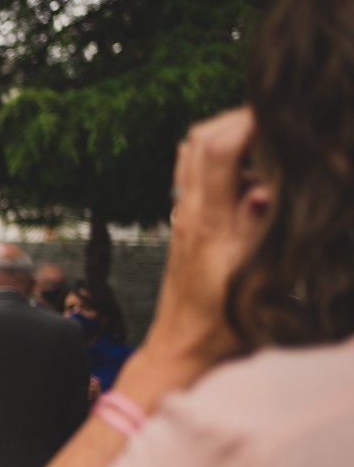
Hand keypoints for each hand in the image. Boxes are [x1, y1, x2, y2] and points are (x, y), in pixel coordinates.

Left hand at [136, 107, 270, 384]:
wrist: (183, 350)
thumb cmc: (223, 327)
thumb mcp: (252, 283)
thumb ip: (260, 231)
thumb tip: (267, 189)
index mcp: (208, 222)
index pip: (217, 148)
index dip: (249, 121)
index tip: (283, 116)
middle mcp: (189, 212)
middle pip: (198, 138)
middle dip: (239, 119)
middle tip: (278, 123)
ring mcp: (183, 216)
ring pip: (192, 153)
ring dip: (228, 136)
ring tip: (269, 144)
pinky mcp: (185, 224)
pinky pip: (195, 174)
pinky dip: (222, 160)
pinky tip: (254, 175)